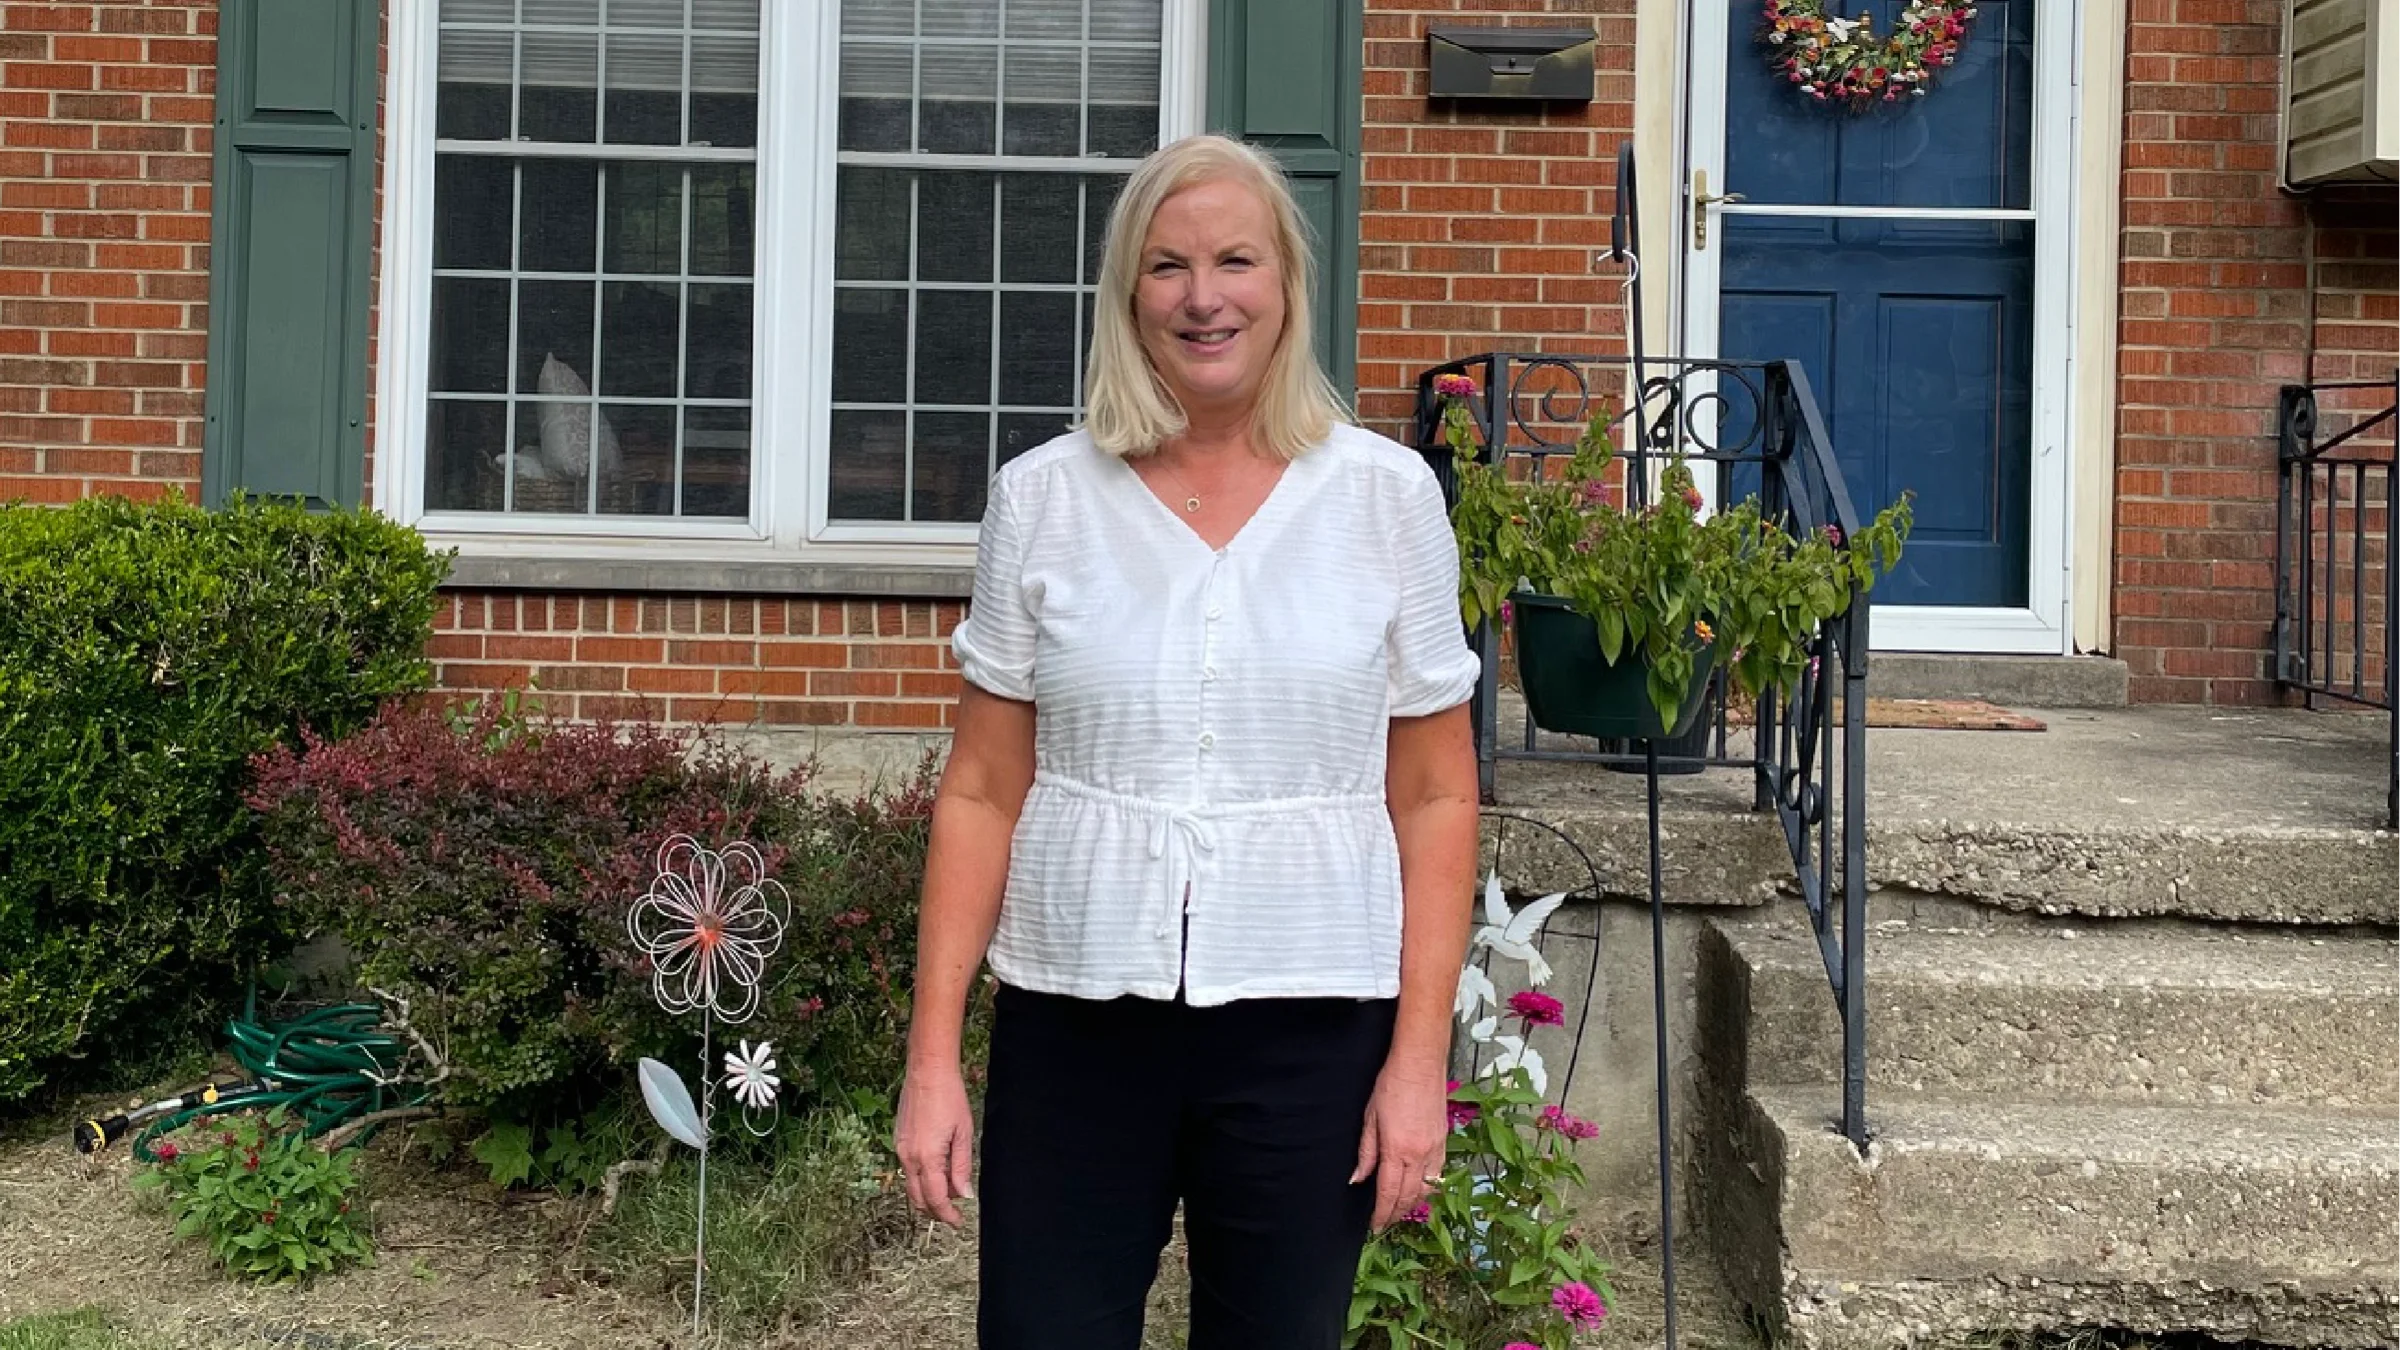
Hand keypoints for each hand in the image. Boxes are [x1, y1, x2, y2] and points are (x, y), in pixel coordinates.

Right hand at [895, 1060, 975, 1225]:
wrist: (927, 1072)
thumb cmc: (949, 1098)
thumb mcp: (964, 1134)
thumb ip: (962, 1167)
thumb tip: (964, 1194)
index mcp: (927, 1157)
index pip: (935, 1198)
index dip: (947, 1215)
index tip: (958, 1222)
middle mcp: (908, 1157)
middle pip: (918, 1198)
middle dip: (936, 1211)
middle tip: (954, 1213)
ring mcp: (900, 1149)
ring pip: (910, 1186)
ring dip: (928, 1195)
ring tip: (950, 1192)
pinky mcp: (898, 1140)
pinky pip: (907, 1170)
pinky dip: (921, 1179)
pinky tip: (938, 1172)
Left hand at [1350, 1061, 1448, 1228]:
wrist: (1420, 1064)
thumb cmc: (1391, 1085)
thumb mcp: (1370, 1118)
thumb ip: (1366, 1152)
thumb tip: (1358, 1178)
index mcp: (1398, 1150)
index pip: (1389, 1193)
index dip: (1382, 1213)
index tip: (1375, 1226)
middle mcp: (1420, 1155)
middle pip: (1410, 1197)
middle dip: (1397, 1214)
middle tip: (1385, 1223)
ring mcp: (1435, 1149)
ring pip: (1427, 1190)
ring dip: (1414, 1205)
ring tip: (1400, 1211)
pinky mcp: (1444, 1141)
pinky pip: (1438, 1174)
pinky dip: (1429, 1188)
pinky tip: (1420, 1191)